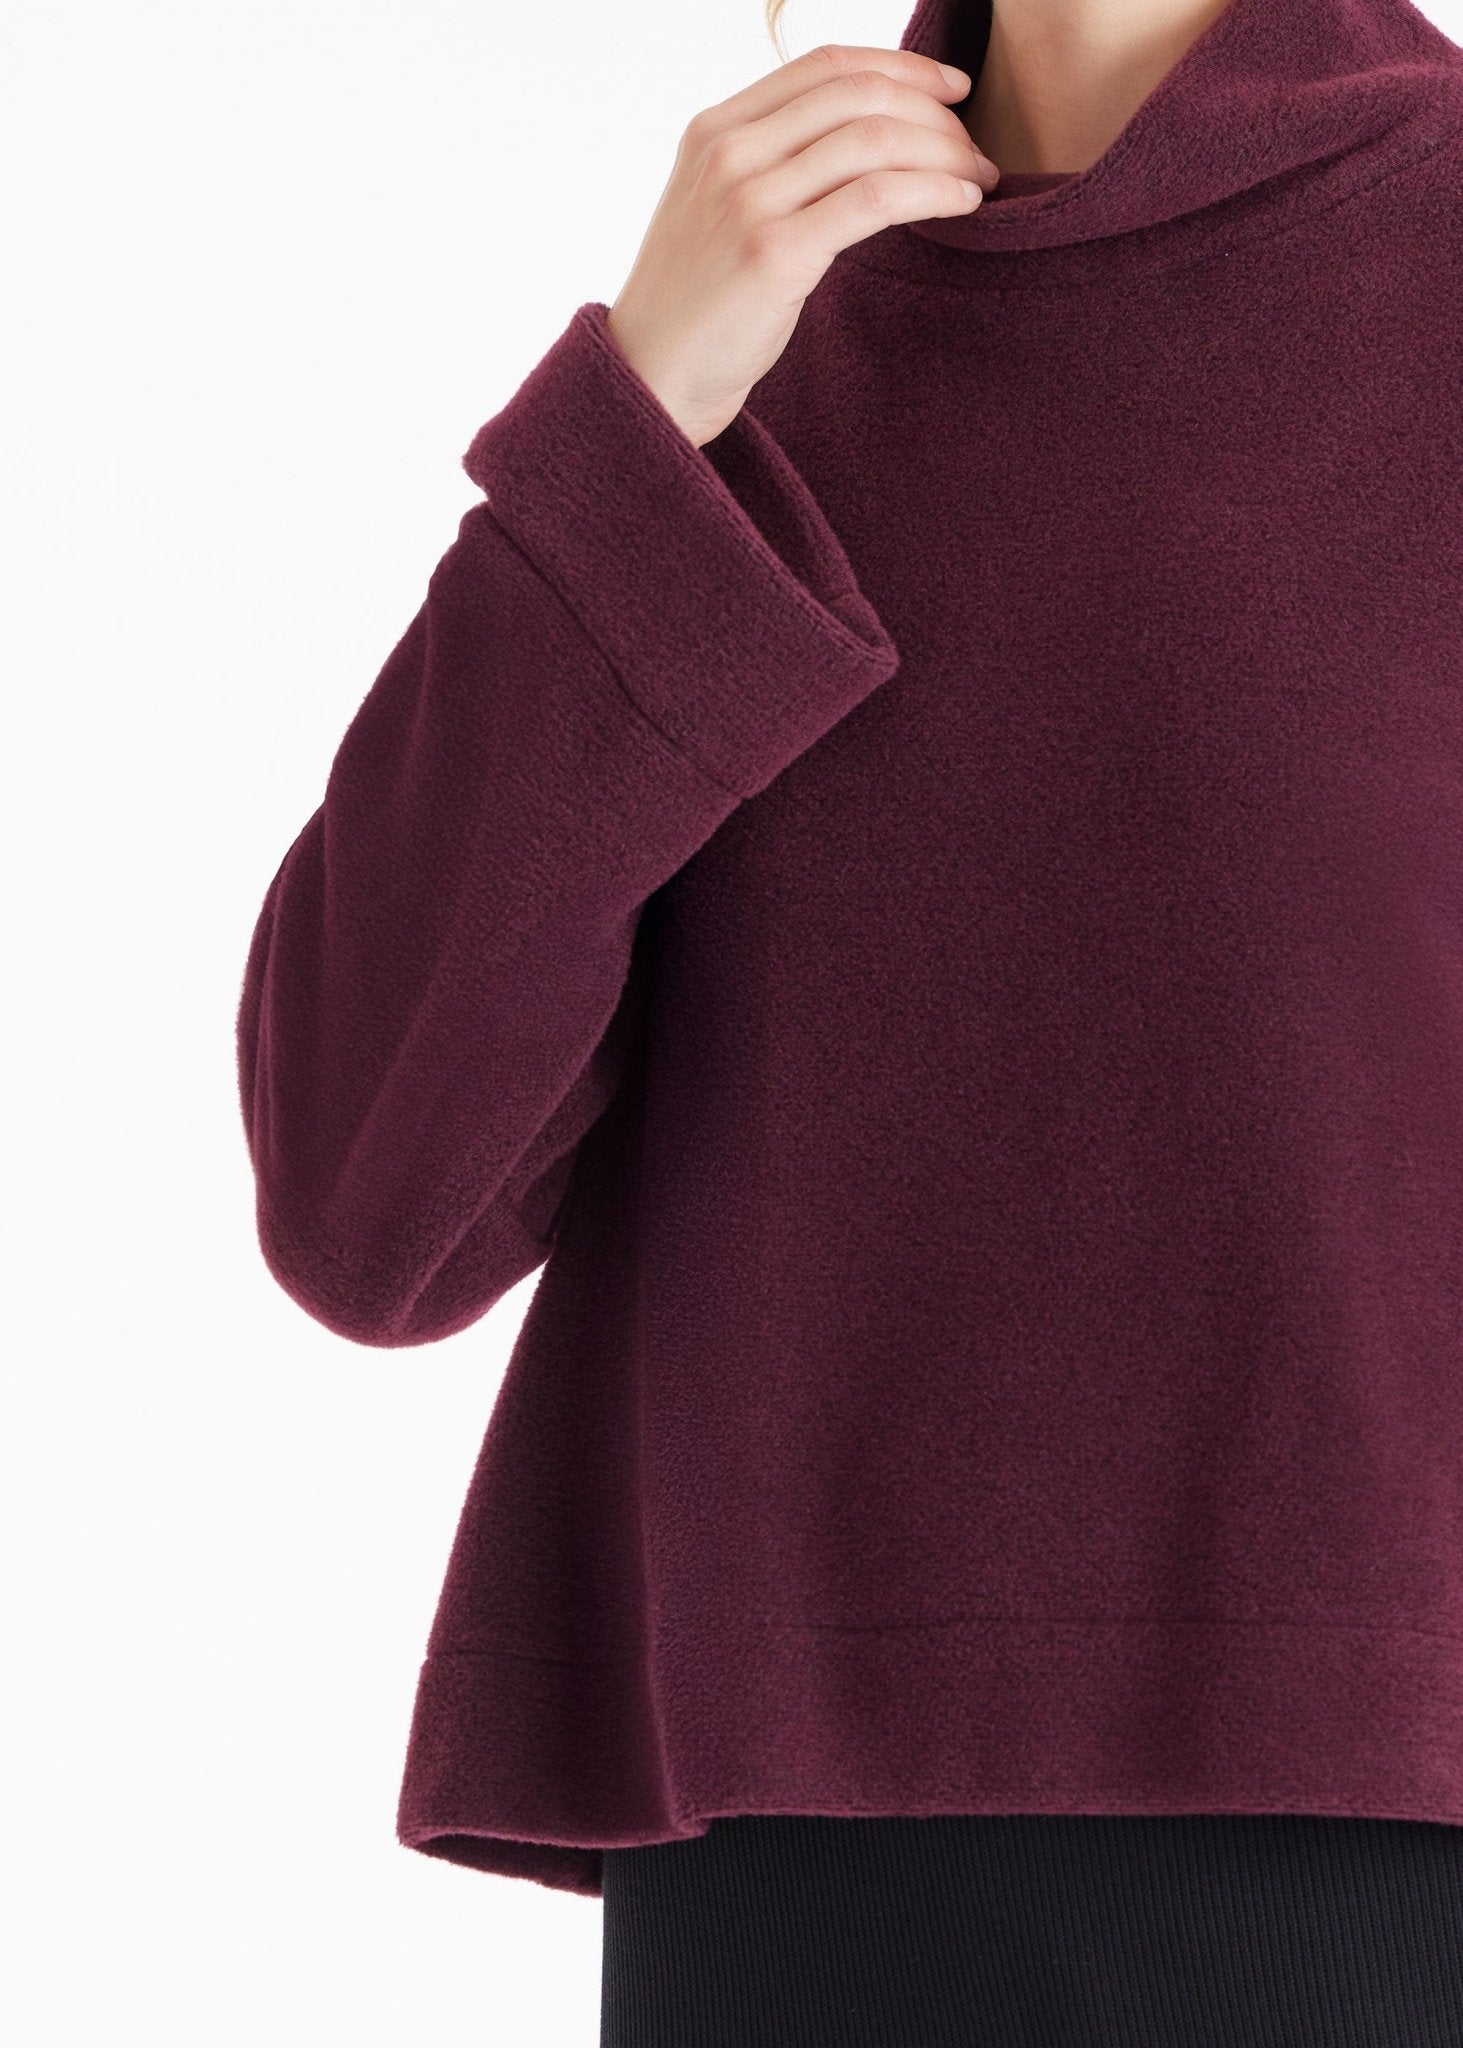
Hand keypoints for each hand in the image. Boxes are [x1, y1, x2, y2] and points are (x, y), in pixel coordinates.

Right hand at [605, 43, 998, 448]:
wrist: (652, 378)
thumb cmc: (698, 307)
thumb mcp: (720, 212)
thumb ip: (772, 167)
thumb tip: (861, 143)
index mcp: (714, 130)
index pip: (825, 66)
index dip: (901, 67)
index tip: (951, 88)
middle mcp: (728, 152)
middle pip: (857, 96)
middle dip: (934, 113)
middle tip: (974, 146)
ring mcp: (748, 199)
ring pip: (874, 141)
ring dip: (943, 154)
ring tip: (977, 179)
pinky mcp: (774, 252)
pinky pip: (876, 198)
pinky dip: (933, 192)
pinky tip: (963, 203)